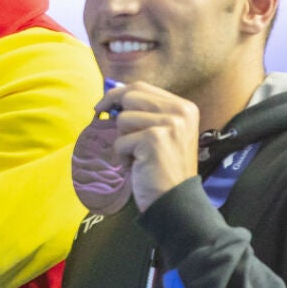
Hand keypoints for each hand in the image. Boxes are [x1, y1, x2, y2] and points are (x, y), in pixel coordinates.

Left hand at [103, 81, 200, 212]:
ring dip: (123, 141)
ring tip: (138, 156)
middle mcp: (181, 111)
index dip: (117, 94)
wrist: (176, 200)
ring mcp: (170, 124)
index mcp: (184, 106)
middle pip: (130, 96)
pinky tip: (137, 166)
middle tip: (122, 137)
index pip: (141, 87)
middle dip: (118, 116)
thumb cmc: (163, 167)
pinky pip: (121, 140)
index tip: (102, 106)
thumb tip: (110, 97)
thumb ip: (145, 112)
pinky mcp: (155, 139)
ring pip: (123, 119)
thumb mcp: (162, 133)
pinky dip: (123, 156)